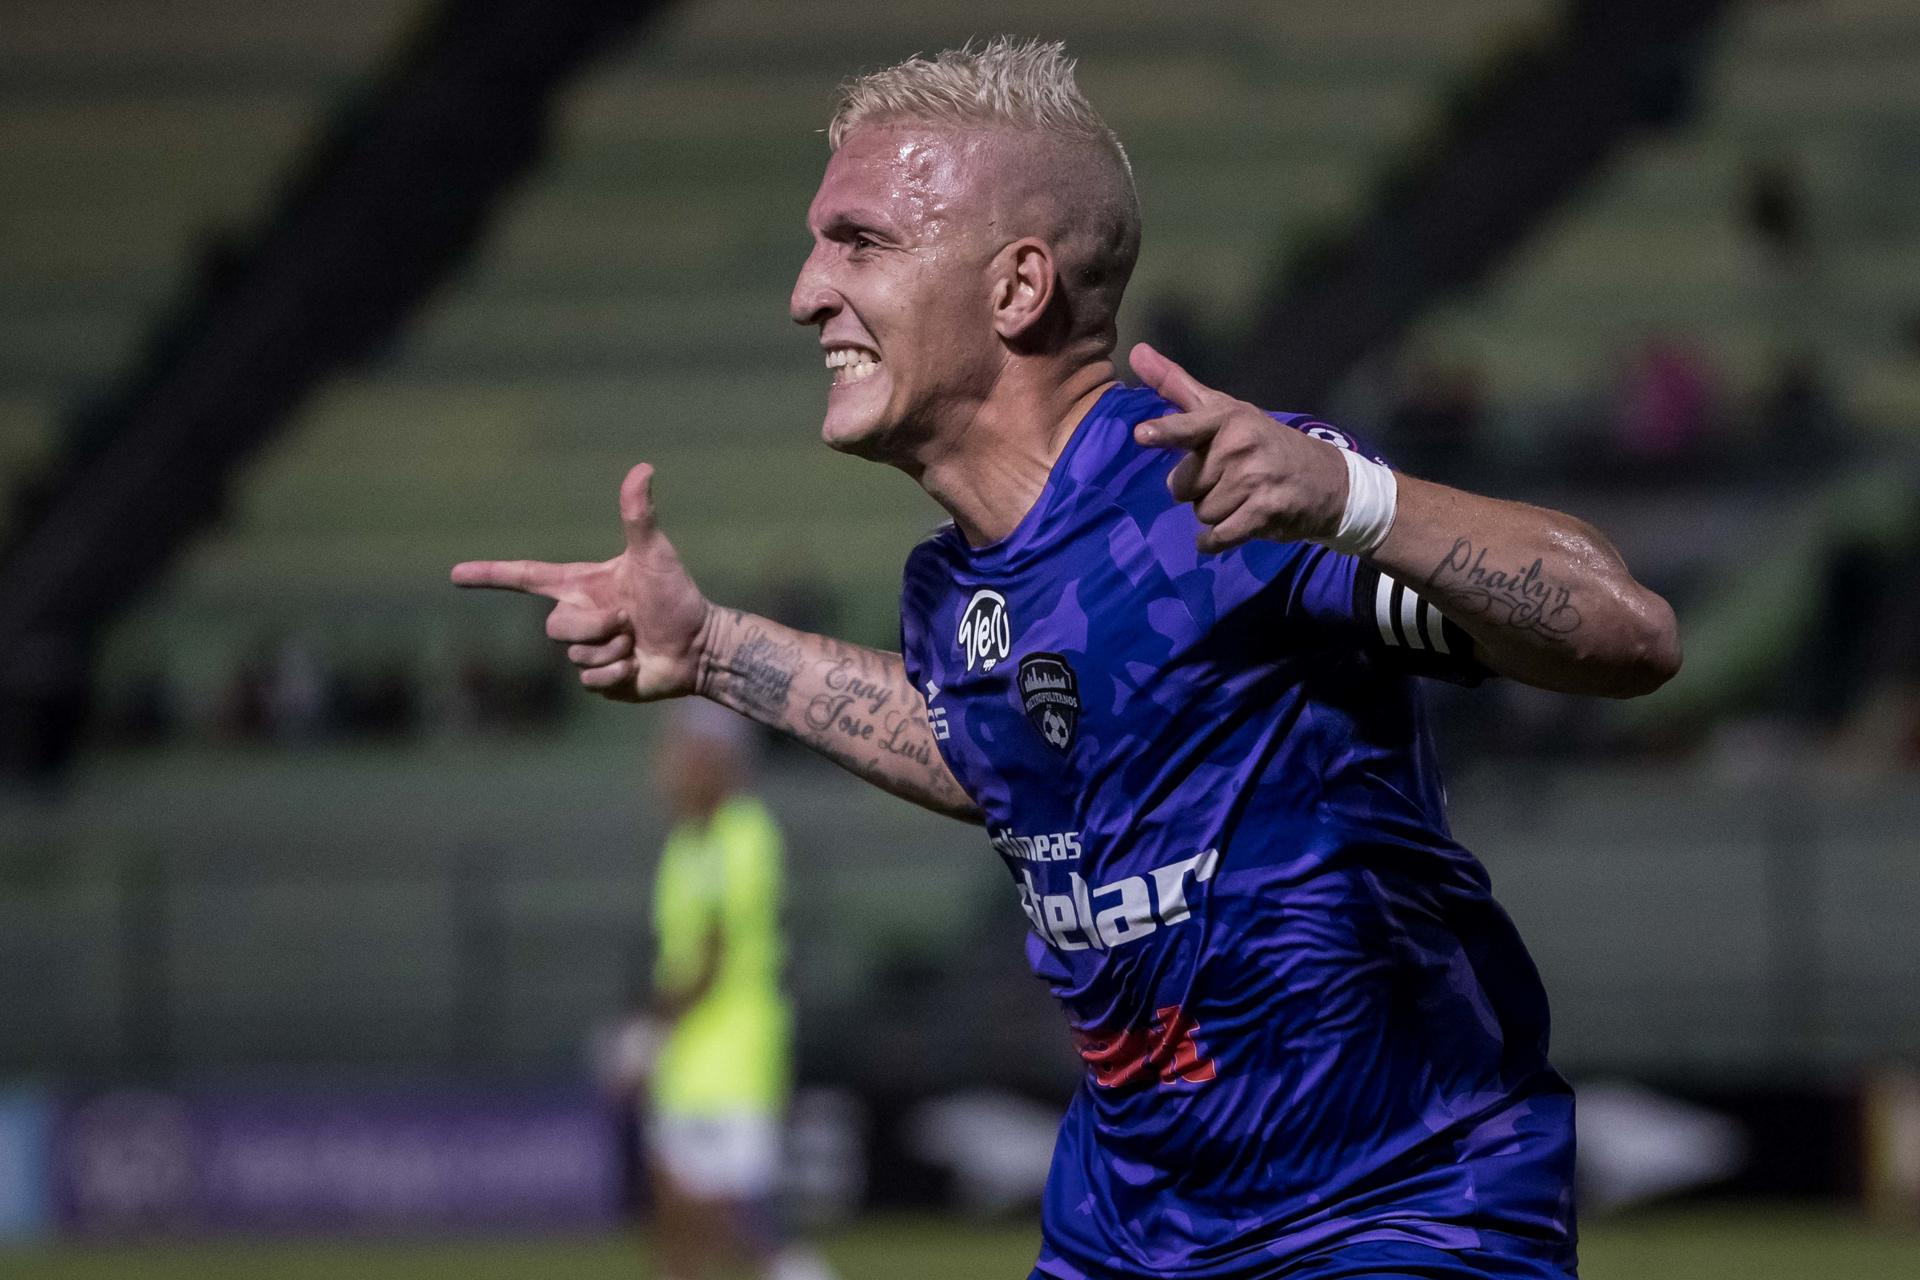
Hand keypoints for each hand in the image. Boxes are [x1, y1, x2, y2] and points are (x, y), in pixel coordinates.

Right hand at [450, 463, 710, 701]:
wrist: (700, 647)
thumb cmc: (678, 597)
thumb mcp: (654, 554)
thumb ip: (639, 515)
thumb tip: (642, 468)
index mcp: (582, 586)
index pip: (526, 577)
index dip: (491, 574)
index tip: (456, 573)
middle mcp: (579, 616)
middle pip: (554, 627)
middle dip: (593, 625)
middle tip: (628, 620)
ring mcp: (587, 651)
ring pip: (574, 655)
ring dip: (610, 649)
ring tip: (637, 641)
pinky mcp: (599, 680)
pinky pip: (589, 680)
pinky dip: (616, 674)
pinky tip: (637, 667)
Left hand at [1129, 342, 1348, 553]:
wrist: (1324, 478)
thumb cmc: (1261, 441)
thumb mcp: (1222, 409)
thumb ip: (1176, 385)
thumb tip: (1136, 351)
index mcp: (1227, 418)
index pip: (1188, 427)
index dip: (1165, 432)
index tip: (1141, 435)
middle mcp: (1240, 445)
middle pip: (1182, 486)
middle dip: (1198, 489)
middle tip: (1227, 478)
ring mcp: (1254, 479)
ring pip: (1201, 512)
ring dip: (1214, 512)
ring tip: (1239, 497)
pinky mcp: (1264, 512)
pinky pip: (1219, 535)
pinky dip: (1216, 540)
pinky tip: (1232, 528)